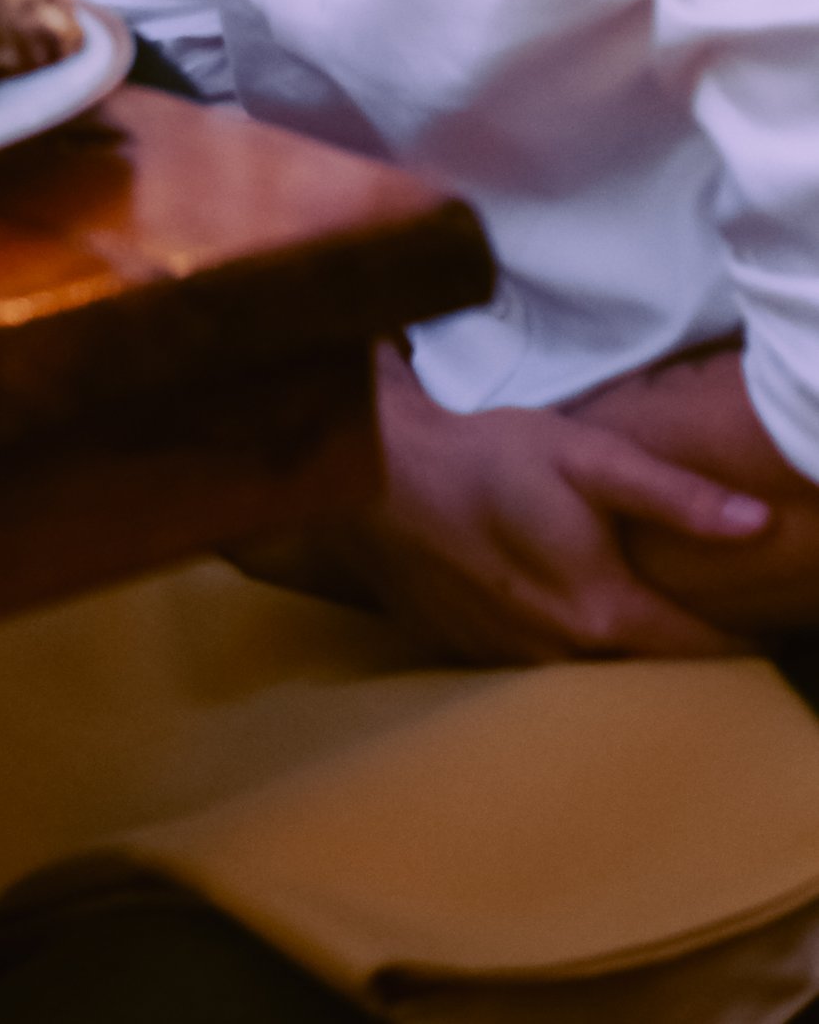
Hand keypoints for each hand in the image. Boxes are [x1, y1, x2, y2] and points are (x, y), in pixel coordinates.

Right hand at [355, 349, 766, 661]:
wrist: (375, 475)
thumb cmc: (488, 458)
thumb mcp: (587, 456)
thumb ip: (676, 497)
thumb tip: (759, 525)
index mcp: (604, 614)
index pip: (701, 653)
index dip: (739, 640)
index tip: (760, 622)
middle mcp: (565, 658)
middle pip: (650, 674)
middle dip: (680, 651)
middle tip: (695, 612)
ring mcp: (514, 665)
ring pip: (595, 678)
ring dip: (618, 655)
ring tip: (625, 609)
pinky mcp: (474, 658)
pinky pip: (541, 670)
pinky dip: (561, 649)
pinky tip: (552, 604)